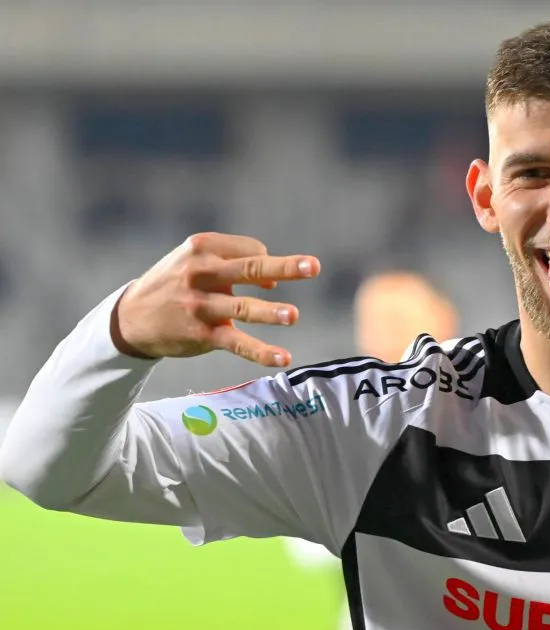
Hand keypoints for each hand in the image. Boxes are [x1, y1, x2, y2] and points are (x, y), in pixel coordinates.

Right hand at [113, 233, 319, 367]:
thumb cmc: (176, 282)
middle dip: (283, 268)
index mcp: (202, 248)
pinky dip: (261, 352)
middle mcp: (200, 273)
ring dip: (269, 312)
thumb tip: (273, 281)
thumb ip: (235, 260)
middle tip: (314, 266)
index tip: (270, 280)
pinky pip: (236, 343)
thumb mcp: (196, 260)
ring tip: (294, 316)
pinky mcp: (202, 334)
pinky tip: (283, 358)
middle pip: (250, 268)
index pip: (251, 251)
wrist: (131, 317)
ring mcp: (200, 305)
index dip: (268, 263)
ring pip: (243, 307)